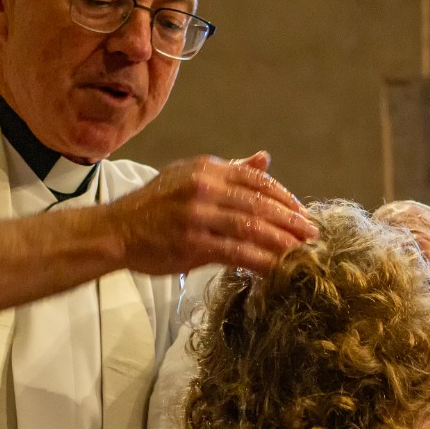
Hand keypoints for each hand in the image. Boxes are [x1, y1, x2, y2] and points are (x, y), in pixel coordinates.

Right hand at [108, 153, 316, 275]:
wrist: (116, 230)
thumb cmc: (155, 206)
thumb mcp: (190, 176)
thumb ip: (230, 171)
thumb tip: (264, 159)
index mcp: (207, 168)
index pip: (256, 180)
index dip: (285, 197)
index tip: (303, 214)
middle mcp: (204, 187)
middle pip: (260, 204)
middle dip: (291, 221)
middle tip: (313, 235)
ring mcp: (197, 215)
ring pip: (252, 228)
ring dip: (282, 242)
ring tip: (302, 253)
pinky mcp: (192, 243)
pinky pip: (236, 252)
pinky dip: (260, 261)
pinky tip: (276, 269)